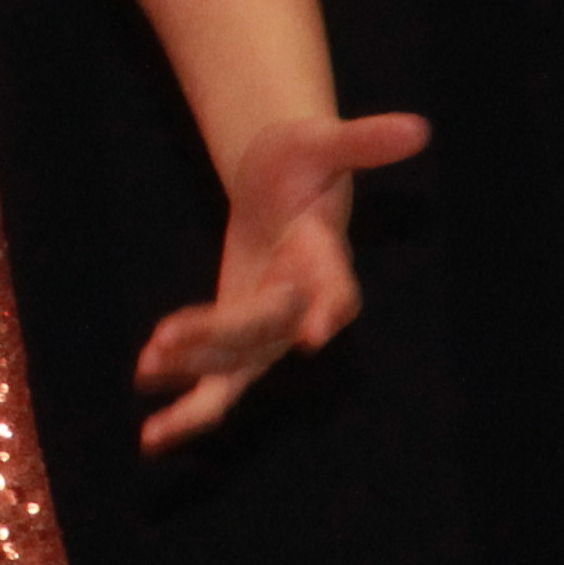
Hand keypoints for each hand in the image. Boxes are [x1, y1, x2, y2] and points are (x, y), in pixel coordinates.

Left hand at [133, 110, 428, 449]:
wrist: (285, 188)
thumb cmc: (301, 164)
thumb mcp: (319, 142)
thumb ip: (360, 141)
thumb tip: (419, 129)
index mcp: (323, 257)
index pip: (336, 289)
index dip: (328, 309)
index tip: (313, 335)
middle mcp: (302, 303)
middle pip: (265, 327)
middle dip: (217, 336)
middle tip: (166, 340)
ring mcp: (270, 329)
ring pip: (236, 363)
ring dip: (191, 372)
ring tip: (144, 370)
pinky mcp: (240, 342)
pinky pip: (218, 386)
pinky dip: (188, 411)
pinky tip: (151, 436)